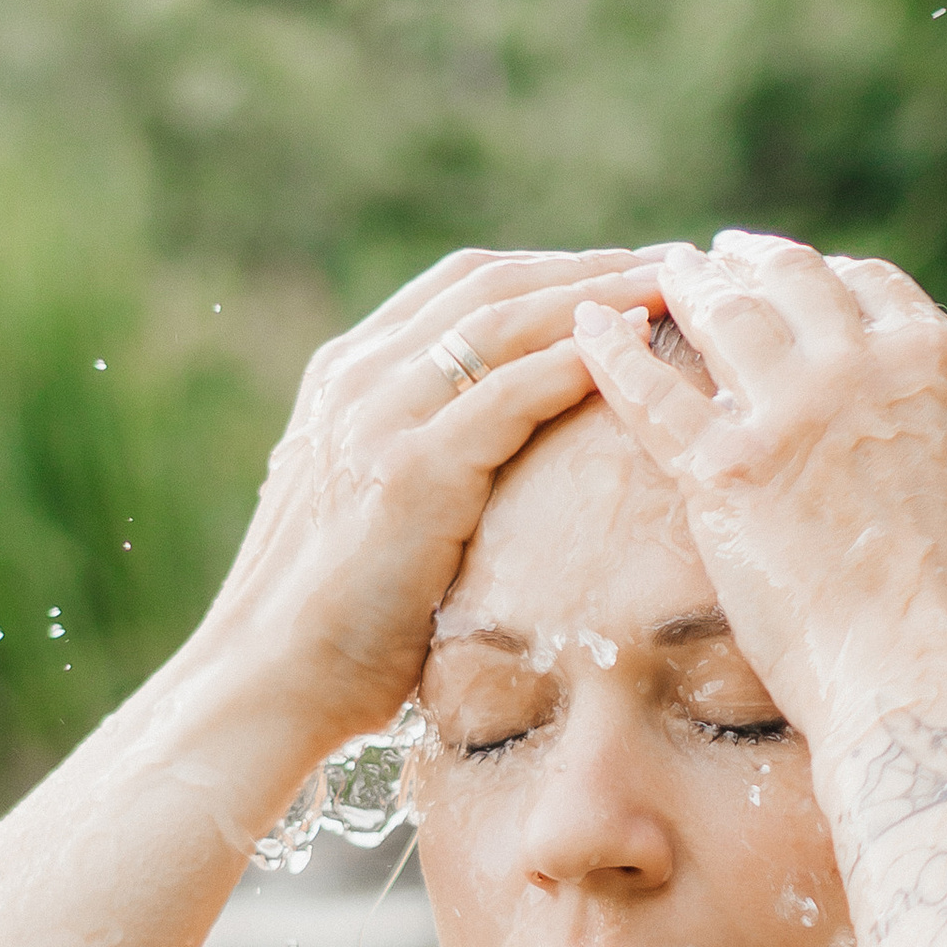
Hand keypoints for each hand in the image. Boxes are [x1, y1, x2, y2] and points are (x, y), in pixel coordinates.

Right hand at [202, 248, 661, 744]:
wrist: (269, 682)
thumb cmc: (335, 622)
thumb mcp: (372, 511)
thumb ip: (422, 460)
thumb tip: (500, 464)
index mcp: (347, 375)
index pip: (464, 288)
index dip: (554, 271)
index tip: (630, 274)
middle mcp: (357, 376)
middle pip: (493, 284)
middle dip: (592, 267)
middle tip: (677, 264)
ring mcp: (377, 416)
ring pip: (507, 320)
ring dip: (601, 297)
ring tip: (677, 287)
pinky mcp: (408, 472)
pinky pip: (507, 394)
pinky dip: (574, 362)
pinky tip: (635, 348)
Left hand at [572, 234, 946, 727]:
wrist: (929, 666)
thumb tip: (940, 427)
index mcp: (932, 363)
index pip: (870, 285)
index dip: (830, 274)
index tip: (806, 278)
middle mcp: (858, 365)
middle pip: (793, 281)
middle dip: (752, 260)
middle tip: (723, 255)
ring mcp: (786, 412)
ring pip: (725, 315)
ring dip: (691, 283)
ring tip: (669, 272)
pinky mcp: (721, 470)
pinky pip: (652, 393)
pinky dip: (615, 352)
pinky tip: (590, 324)